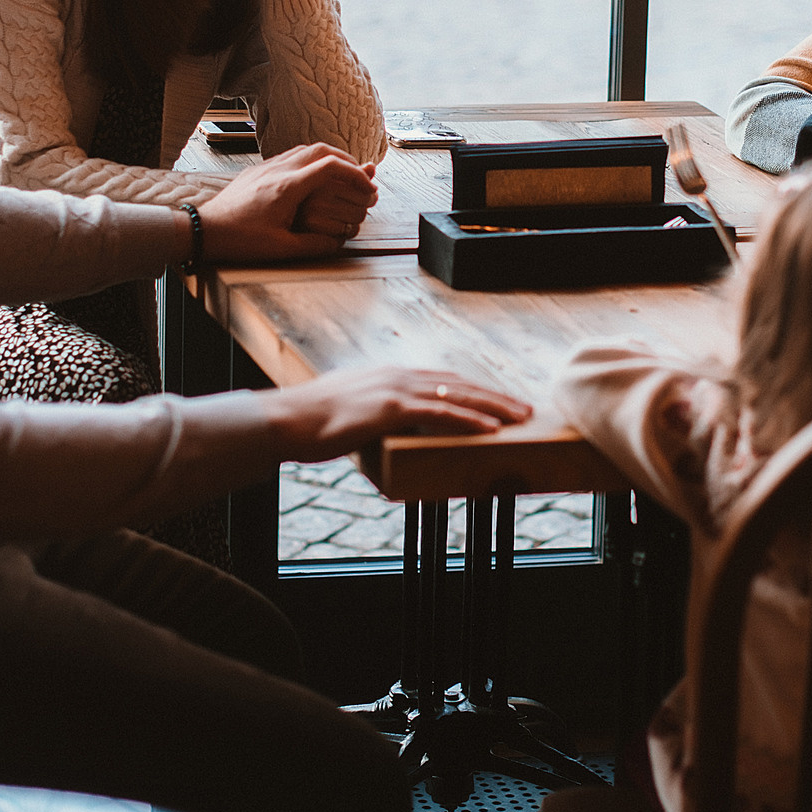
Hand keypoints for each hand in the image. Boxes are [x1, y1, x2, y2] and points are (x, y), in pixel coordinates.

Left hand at [198, 143, 377, 259]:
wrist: (205, 229)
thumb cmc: (240, 240)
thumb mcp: (281, 248)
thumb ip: (314, 244)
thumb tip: (338, 242)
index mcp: (288, 187)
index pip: (331, 167)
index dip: (356, 174)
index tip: (368, 186)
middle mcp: (279, 170)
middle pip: (322, 150)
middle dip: (347, 160)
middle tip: (362, 175)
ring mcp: (267, 167)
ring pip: (306, 149)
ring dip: (329, 157)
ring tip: (342, 174)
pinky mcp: (259, 170)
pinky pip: (291, 155)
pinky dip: (311, 160)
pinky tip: (314, 176)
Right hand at [263, 366, 530, 458]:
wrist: (287, 420)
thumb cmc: (311, 423)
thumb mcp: (349, 412)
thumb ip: (370, 417)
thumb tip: (378, 435)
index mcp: (390, 376)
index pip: (443, 380)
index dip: (474, 391)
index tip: (498, 401)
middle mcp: (398, 376)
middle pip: (459, 384)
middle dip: (494, 397)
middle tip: (524, 409)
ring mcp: (396, 390)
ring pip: (457, 396)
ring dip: (493, 407)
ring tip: (520, 418)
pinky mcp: (391, 409)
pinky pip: (440, 414)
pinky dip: (469, 420)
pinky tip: (491, 429)